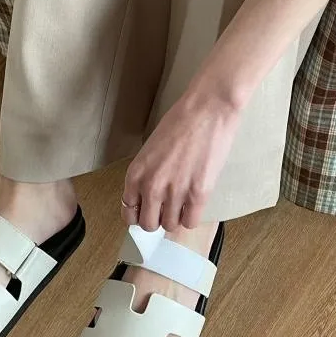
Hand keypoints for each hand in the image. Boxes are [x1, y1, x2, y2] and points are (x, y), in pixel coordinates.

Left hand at [121, 87, 241, 230]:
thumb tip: (149, 198)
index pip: (128, 213)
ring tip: (183, 202)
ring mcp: (174, 193)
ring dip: (176, 217)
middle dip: (157, 219)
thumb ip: (147, 175)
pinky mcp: (198, 195)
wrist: (207, 110)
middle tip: (167, 208)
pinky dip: (192, 217)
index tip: (148, 211)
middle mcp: (150, 187)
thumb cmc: (179, 122)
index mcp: (135, 174)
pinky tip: (195, 203)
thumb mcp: (150, 150)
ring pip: (170, 225)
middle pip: (148, 224)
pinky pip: (190, 222)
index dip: (139, 214)